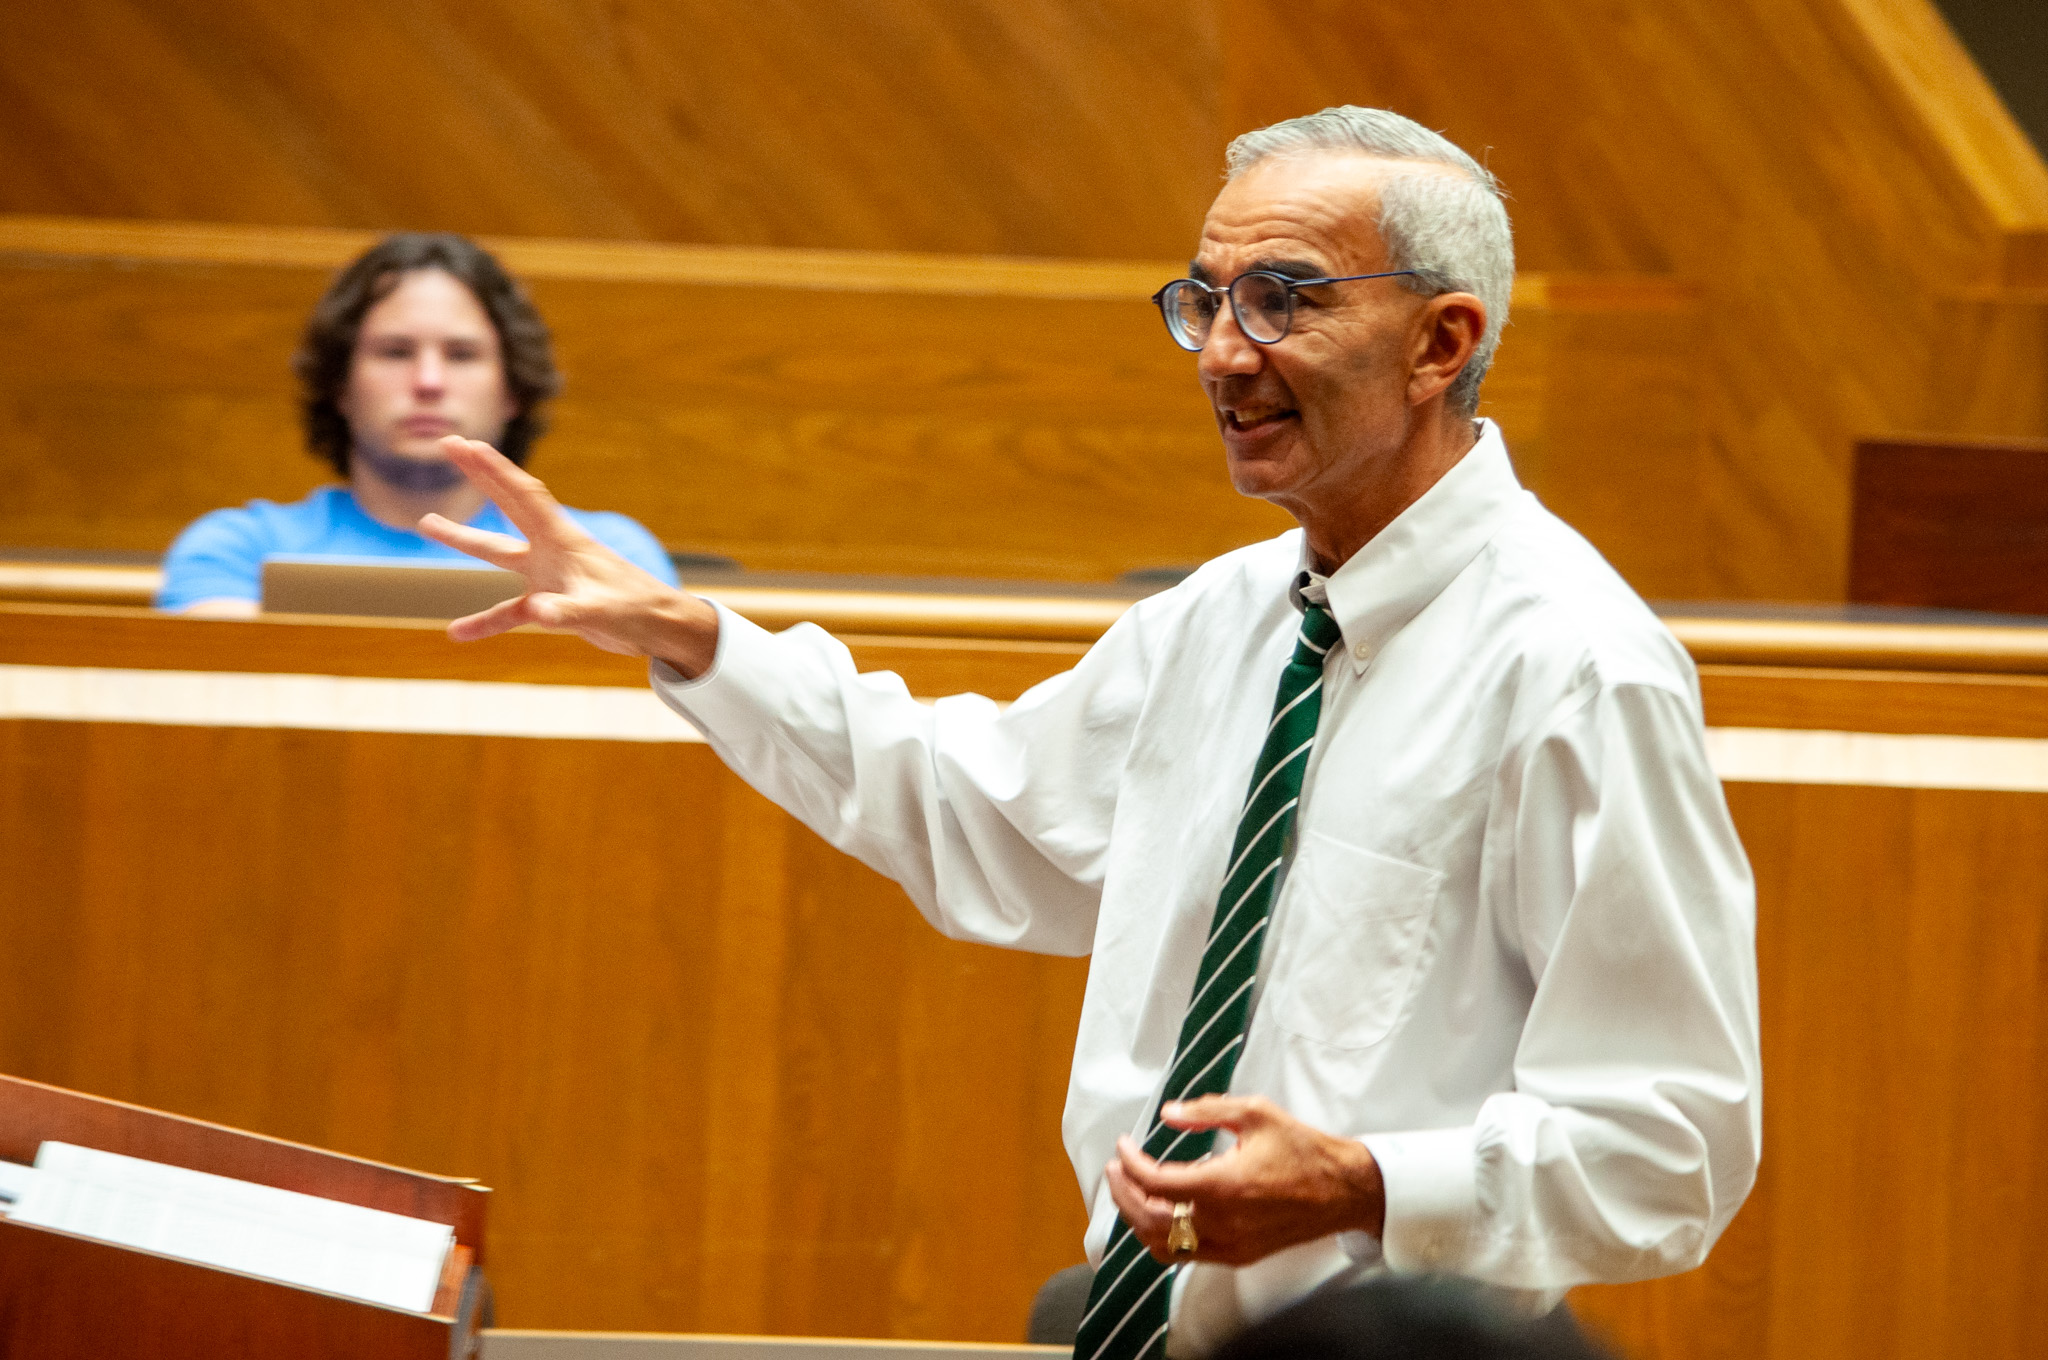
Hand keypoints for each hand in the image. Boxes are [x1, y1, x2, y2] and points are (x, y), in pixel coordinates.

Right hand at [419, 437, 719, 673]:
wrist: (658, 627)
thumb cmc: (634, 611)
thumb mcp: (598, 612)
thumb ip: (564, 612)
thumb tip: (533, 612)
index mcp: (563, 538)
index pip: (523, 494)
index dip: (495, 468)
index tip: (466, 443)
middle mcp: (551, 549)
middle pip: (507, 503)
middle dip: (478, 474)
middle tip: (448, 443)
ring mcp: (548, 575)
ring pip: (498, 552)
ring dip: (464, 538)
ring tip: (426, 522)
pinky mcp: (550, 603)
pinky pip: (508, 612)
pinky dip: (485, 621)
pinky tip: (457, 633)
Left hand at [1103, 1095, 1383, 1265]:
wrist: (1342, 1190)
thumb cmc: (1303, 1150)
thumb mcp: (1255, 1113)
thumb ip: (1205, 1111)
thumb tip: (1168, 1114)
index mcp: (1224, 1186)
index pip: (1155, 1182)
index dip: (1130, 1163)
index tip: (1124, 1146)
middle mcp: (1223, 1222)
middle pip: (1149, 1219)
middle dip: (1123, 1192)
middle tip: (1116, 1169)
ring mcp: (1230, 1244)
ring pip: (1163, 1246)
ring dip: (1137, 1219)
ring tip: (1129, 1191)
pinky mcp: (1238, 1255)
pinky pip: (1186, 1256)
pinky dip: (1161, 1238)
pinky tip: (1158, 1215)